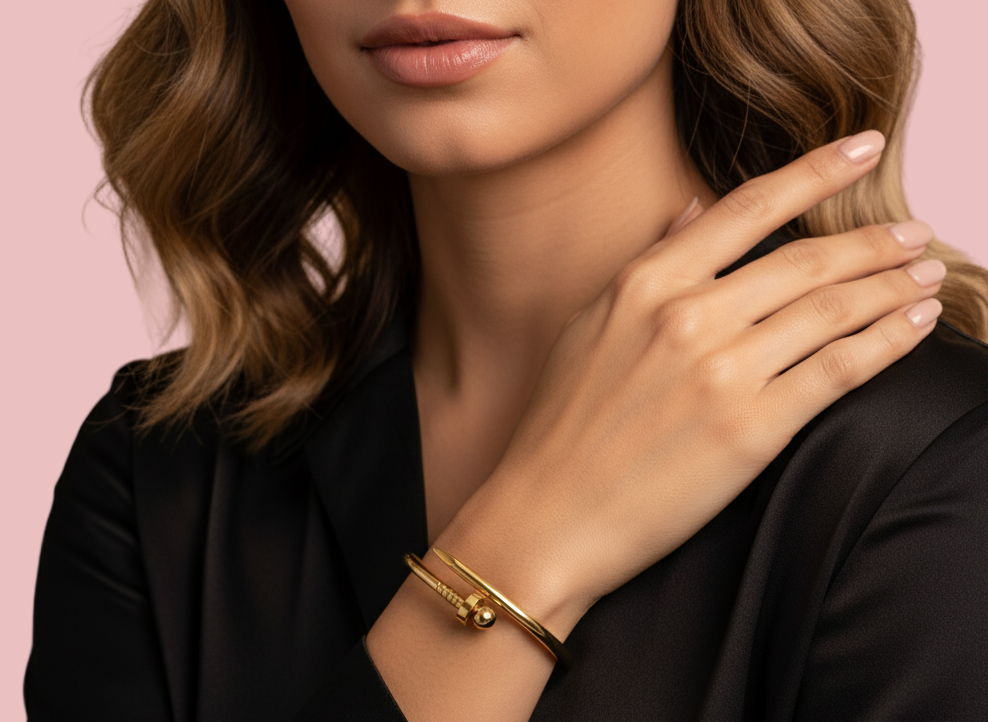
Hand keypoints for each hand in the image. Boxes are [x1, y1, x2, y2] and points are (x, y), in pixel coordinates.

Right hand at [435, 130, 943, 630]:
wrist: (547, 514)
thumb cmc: (560, 425)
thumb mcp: (589, 324)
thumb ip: (647, 264)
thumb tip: (690, 211)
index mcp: (644, 283)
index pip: (748, 208)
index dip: (815, 171)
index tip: (861, 147)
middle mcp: (687, 316)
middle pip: (805, 260)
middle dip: (873, 241)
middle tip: (914, 233)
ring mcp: (721, 371)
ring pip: (832, 309)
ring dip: (891, 286)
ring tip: (925, 275)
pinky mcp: (751, 428)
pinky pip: (839, 369)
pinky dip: (889, 341)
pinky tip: (915, 323)